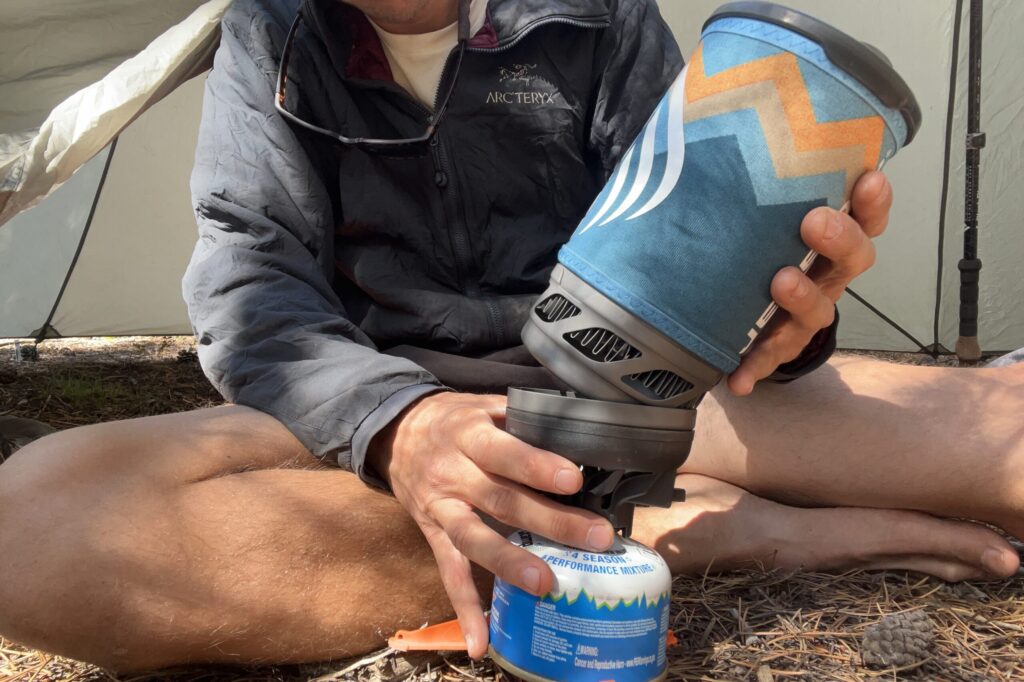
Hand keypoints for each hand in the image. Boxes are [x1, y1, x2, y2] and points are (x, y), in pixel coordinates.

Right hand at [368, 392, 615, 658]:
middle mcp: (454, 474)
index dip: (536, 465)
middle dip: (550, 521)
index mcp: (469, 435)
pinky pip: (449, 574)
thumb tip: (579, 426)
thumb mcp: (482, 404)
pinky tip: (481, 642)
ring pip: (475, 539)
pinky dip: (464, 610)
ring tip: (546, 585)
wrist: (394, 432)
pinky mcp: (433, 535)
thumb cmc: (453, 418)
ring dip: (510, 564)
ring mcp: (442, 509)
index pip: (504, 452)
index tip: (573, 480)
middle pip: (501, 500)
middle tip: (596, 537)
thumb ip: (523, 416)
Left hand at [728, 171, 892, 394]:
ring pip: (819, 309)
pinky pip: (768, 360)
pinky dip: (754, 368)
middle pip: (854, 258)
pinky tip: (737, 377)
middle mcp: (822, 273)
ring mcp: (800, 315)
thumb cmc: (747, 243)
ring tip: (779, 282)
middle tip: (814, 219)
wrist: (730, 309)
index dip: (873, 200)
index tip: (867, 177)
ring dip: (803, 298)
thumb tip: (696, 100)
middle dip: (841, 237)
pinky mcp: (771, 348)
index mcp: (823, 235)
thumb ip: (742, 168)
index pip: (865, 213)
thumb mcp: (749, 203)